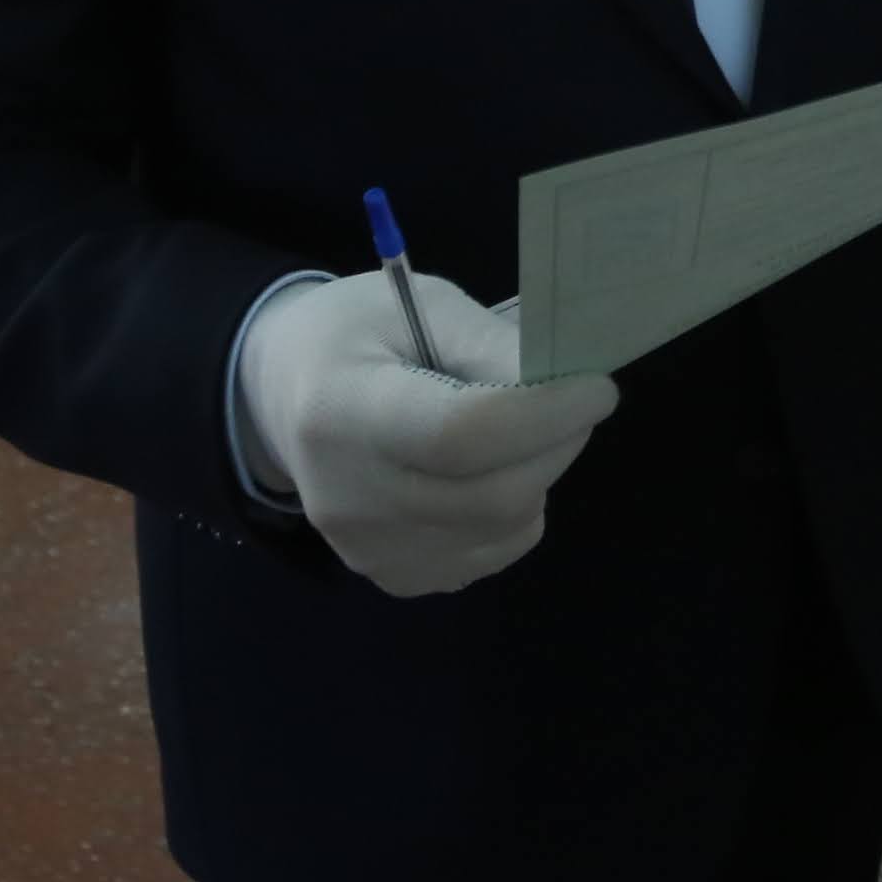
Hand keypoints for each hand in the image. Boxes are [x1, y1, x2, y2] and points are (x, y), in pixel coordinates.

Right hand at [237, 270, 616, 598]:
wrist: (284, 396)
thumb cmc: (354, 334)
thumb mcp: (416, 304)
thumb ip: (488, 342)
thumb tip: (561, 384)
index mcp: (342, 411)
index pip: (460, 436)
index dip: (544, 415)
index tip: (598, 386)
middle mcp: (348, 498)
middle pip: (491, 496)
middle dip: (558, 445)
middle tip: (577, 404)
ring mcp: (368, 550)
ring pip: (502, 529)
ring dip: (541, 475)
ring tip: (525, 430)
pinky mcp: (392, 577)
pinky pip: (490, 553)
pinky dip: (515, 512)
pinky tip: (489, 470)